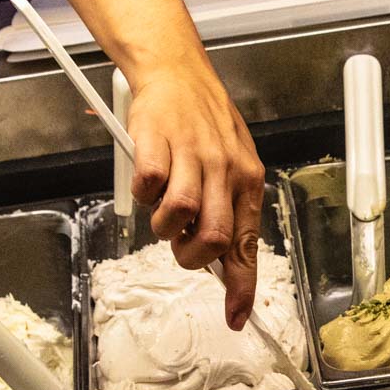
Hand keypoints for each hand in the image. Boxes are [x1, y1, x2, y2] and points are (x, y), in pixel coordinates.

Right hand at [127, 59, 265, 329]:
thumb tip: (225, 261)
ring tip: (163, 210)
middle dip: (193, 257)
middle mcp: (224, 170)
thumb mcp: (232, 166)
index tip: (235, 317)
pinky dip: (142, 194)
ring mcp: (190, 156)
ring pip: (180, 216)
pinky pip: (147, 187)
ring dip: (164, 227)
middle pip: (215, 237)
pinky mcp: (156, 143)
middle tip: (181, 245)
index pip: (247, 244)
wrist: (178, 72)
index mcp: (248, 181)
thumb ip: (230, 209)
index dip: (240, 286)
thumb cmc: (205, 122)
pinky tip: (147, 182)